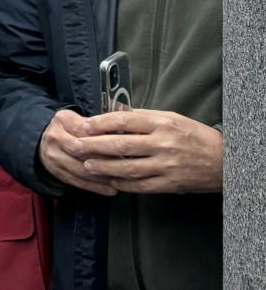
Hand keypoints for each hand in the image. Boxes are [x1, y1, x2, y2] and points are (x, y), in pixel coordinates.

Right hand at [38, 110, 118, 195]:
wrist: (40, 141)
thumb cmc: (68, 129)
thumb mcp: (78, 119)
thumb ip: (97, 126)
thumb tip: (125, 135)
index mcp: (62, 120)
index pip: (87, 131)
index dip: (107, 140)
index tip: (126, 147)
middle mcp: (55, 138)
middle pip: (84, 152)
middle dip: (107, 160)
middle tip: (128, 166)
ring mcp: (54, 157)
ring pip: (83, 170)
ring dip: (104, 177)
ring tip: (123, 180)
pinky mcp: (57, 172)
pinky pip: (79, 182)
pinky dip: (97, 187)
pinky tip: (112, 189)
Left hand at [66, 108, 222, 193]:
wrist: (225, 161)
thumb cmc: (195, 135)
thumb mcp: (170, 118)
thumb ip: (143, 117)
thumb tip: (113, 115)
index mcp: (161, 123)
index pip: (123, 120)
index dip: (99, 123)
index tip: (82, 125)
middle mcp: (162, 143)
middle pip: (120, 144)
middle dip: (93, 145)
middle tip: (75, 145)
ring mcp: (166, 165)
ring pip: (127, 167)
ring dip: (103, 167)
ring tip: (87, 165)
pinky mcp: (170, 184)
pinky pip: (141, 185)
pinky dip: (123, 183)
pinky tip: (110, 181)